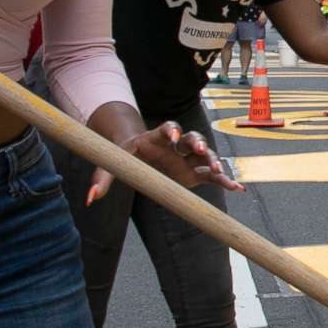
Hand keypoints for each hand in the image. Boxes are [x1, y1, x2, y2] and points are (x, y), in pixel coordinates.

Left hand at [89, 120, 241, 204]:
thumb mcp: (114, 163)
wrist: (140, 152)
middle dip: (197, 142)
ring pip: (205, 155)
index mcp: (157, 136)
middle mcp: (177, 145)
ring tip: (218, 170)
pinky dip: (225, 181)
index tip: (172, 135)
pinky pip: (212, 175)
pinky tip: (237, 188)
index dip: (170, 130)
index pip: (166, 128)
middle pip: (190, 138)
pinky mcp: (195, 171)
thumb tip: (89, 199)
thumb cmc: (127, 155)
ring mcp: (188, 157)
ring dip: (212, 161)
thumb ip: (103, 179)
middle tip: (199, 147)